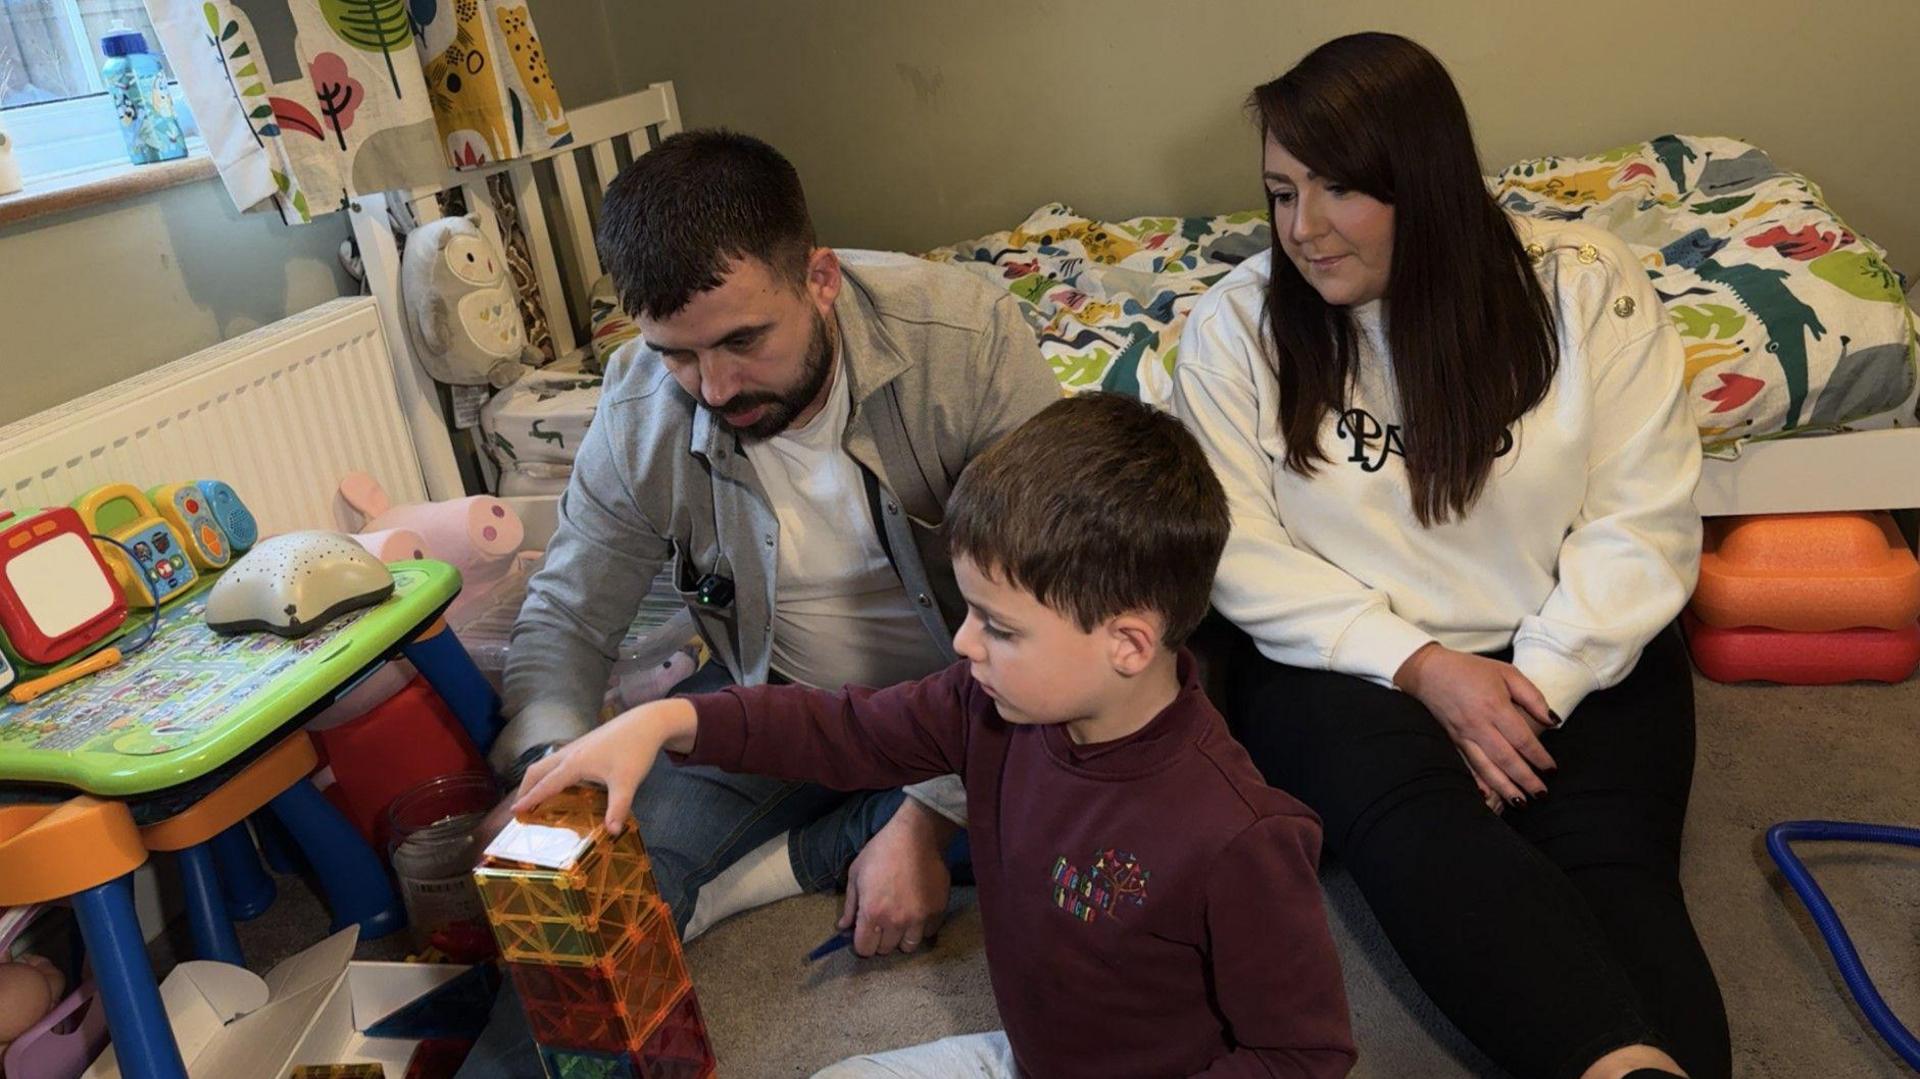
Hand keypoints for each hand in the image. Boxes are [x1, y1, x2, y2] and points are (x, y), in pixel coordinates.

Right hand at [510, 699, 698, 831]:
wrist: (648, 721)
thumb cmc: (635, 749)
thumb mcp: (628, 782)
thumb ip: (618, 807)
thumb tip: (612, 832)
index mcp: (574, 763)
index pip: (545, 785)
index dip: (529, 799)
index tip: (513, 812)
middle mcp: (570, 754)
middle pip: (537, 770)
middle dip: (525, 788)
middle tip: (519, 808)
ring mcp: (577, 746)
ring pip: (546, 763)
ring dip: (536, 779)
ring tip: (533, 797)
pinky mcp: (585, 744)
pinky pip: (558, 760)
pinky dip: (549, 773)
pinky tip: (560, 783)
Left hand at [838, 798, 954, 956]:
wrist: (917, 835)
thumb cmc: (881, 851)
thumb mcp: (856, 873)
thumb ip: (850, 905)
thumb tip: (843, 927)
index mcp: (872, 912)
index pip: (865, 949)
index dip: (862, 942)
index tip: (865, 932)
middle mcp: (895, 921)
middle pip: (886, 949)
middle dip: (881, 939)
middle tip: (882, 922)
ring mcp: (919, 918)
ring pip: (909, 946)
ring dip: (902, 937)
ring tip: (901, 921)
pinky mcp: (937, 911)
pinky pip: (928, 933)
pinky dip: (921, 927)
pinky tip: (917, 912)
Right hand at [1395, 644, 1555, 806]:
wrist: (1428, 671)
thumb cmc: (1470, 669)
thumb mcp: (1506, 672)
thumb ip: (1532, 696)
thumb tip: (1552, 721)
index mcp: (1495, 707)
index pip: (1522, 739)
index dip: (1539, 757)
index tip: (1552, 769)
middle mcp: (1478, 725)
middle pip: (1506, 759)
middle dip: (1525, 779)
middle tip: (1542, 794)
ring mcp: (1463, 736)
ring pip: (1486, 768)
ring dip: (1505, 788)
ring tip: (1521, 802)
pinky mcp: (1452, 742)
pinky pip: (1467, 767)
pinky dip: (1478, 783)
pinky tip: (1487, 796)